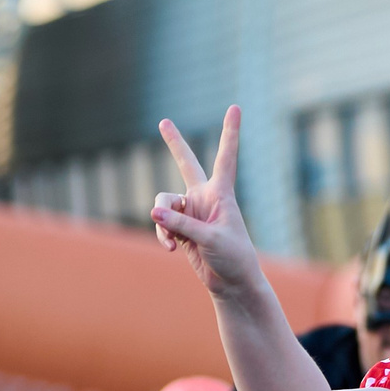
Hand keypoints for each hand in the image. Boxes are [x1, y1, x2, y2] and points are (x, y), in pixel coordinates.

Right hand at [150, 107, 259, 300]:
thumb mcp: (210, 239)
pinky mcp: (180, 228)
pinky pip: (161, 224)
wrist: (231, 283)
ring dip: (162, 220)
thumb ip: (182, 225)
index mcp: (222, 194)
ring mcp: (190, 212)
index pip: (226, 157)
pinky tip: (170, 249)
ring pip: (163, 203)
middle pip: (187, 164)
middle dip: (174, 144)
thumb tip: (154, 213)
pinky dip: (162, 235)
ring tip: (171, 241)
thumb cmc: (233, 257)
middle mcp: (205, 198)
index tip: (235, 107)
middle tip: (163, 121)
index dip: (229, 132)